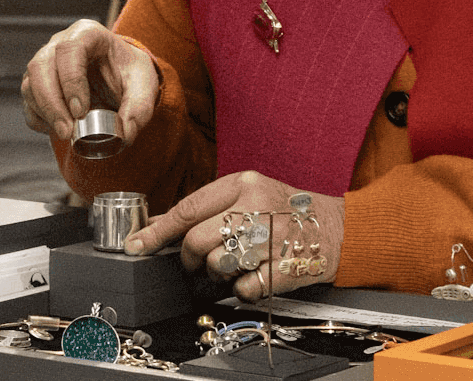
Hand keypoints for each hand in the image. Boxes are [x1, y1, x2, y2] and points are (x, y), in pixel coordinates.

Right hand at [20, 19, 159, 145]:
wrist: (122, 77)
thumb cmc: (130, 73)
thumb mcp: (144, 85)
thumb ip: (138, 108)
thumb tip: (125, 134)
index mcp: (88, 34)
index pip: (70, 49)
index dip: (70, 80)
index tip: (80, 111)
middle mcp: (61, 43)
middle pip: (41, 66)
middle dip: (52, 102)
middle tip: (68, 131)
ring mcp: (46, 61)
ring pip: (30, 83)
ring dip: (44, 112)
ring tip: (65, 134)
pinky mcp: (39, 83)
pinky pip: (28, 100)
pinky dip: (38, 118)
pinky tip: (56, 129)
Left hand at [123, 171, 343, 301]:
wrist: (335, 227)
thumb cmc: (283, 209)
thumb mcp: (246, 193)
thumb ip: (203, 208)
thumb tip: (155, 226)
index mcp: (243, 184)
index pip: (189, 208)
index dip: (158, 231)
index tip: (137, 245)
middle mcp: (256, 207)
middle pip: (197, 240)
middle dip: (190, 258)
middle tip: (197, 261)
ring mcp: (271, 239)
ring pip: (217, 265)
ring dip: (217, 272)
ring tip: (234, 262)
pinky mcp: (284, 268)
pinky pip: (242, 289)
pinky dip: (242, 288)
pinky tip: (255, 274)